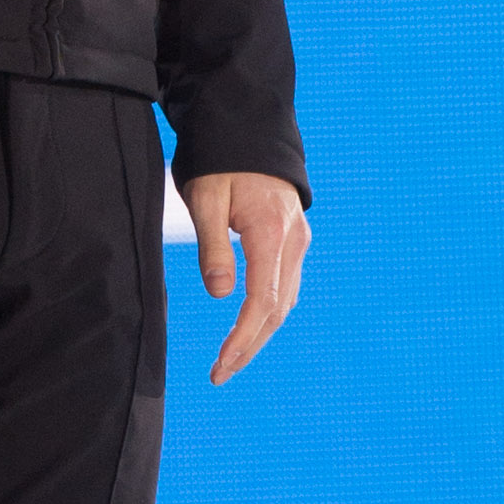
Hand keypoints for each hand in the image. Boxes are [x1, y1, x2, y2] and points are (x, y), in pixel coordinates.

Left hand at [183, 172, 309, 385]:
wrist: (249, 129)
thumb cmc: (220, 161)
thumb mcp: (205, 198)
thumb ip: (212, 246)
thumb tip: (220, 295)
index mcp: (271, 231)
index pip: (261, 300)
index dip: (243, 338)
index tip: (221, 365)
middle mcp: (293, 241)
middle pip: (277, 309)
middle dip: (250, 345)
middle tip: (221, 374)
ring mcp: (298, 240)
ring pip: (285, 300)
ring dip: (260, 333)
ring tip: (231, 360)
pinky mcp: (294, 240)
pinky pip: (286, 285)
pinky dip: (269, 312)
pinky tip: (250, 328)